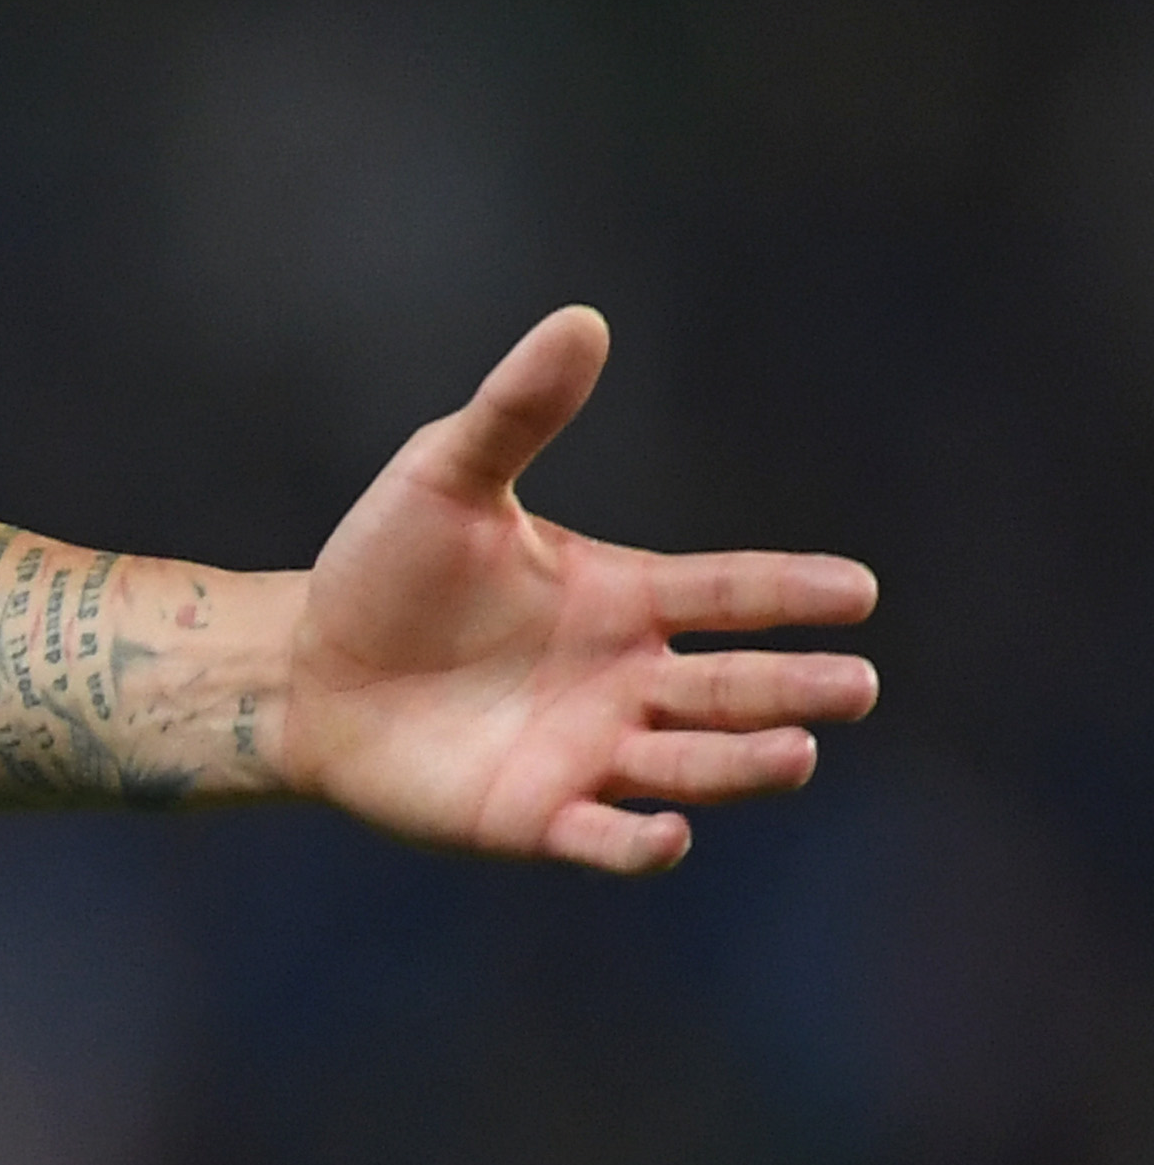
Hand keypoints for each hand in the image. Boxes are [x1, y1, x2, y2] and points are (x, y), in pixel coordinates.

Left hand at [283, 306, 878, 871]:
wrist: (305, 666)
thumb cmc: (385, 568)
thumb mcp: (446, 478)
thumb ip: (517, 411)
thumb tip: (581, 320)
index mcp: (624, 598)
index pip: (732, 593)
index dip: (794, 593)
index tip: (860, 592)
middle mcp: (626, 679)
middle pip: (736, 687)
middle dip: (798, 688)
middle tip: (856, 686)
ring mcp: (589, 752)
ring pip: (692, 764)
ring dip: (745, 762)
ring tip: (799, 752)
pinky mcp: (535, 816)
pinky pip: (603, 836)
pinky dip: (639, 844)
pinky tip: (668, 835)